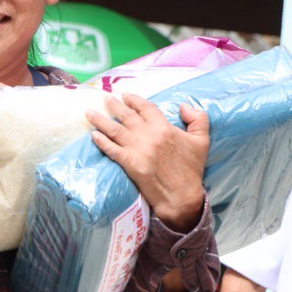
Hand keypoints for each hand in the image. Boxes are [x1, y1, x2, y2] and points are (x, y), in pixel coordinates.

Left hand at [87, 96, 209, 229]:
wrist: (181, 195)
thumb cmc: (191, 168)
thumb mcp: (202, 140)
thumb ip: (198, 118)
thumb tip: (183, 106)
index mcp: (164, 127)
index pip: (146, 108)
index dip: (134, 100)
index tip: (125, 95)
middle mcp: (148, 135)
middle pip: (127, 115)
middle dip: (114, 105)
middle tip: (105, 99)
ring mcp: (137, 149)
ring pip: (114, 130)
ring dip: (100, 120)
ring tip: (89, 113)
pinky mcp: (129, 164)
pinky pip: (111, 149)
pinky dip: (101, 141)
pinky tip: (93, 135)